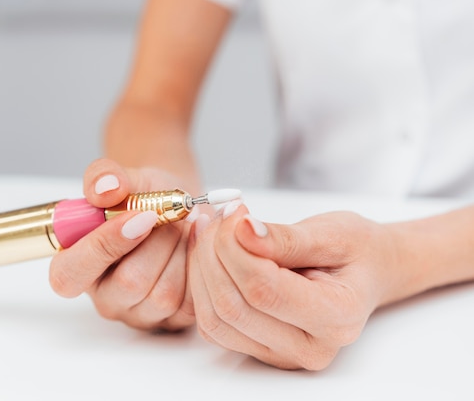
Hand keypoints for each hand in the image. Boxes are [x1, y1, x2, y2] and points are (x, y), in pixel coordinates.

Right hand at [49, 158, 196, 330]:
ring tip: (182, 226)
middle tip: (168, 214)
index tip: (140, 215)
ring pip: (164, 295)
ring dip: (180, 251)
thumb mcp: (120, 178)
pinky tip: (195, 241)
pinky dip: (198, 265)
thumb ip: (103, 177)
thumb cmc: (140, 199)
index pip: (70, 275)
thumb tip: (106, 188)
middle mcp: (104, 297)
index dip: (105, 245)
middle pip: (129, 284)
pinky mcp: (172, 320)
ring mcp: (138, 313)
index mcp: (73, 266)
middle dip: (158, 241)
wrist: (174, 208)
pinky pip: (191, 302)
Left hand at [188, 203, 397, 369]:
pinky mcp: (257, 348)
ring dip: (201, 269)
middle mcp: (308, 347)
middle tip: (218, 217)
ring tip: (210, 230)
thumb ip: (284, 238)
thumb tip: (241, 231)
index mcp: (337, 317)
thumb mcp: (331, 233)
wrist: (366, 271)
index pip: (264, 290)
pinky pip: (212, 324)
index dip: (235, 248)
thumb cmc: (356, 251)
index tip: (234, 212)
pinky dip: (201, 285)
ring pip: (215, 319)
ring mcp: (280, 354)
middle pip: (233, 307)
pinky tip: (207, 252)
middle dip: (213, 254)